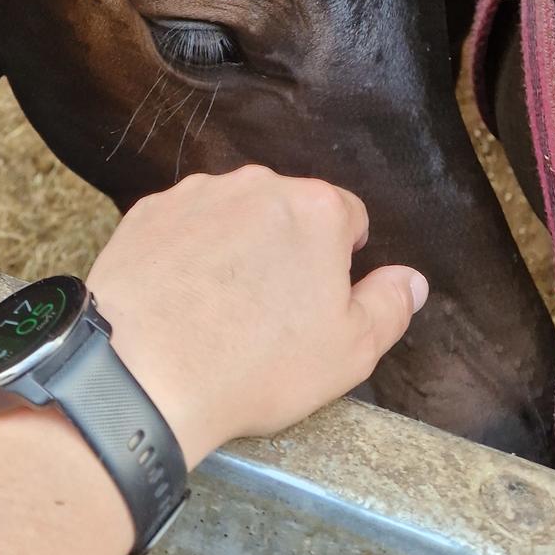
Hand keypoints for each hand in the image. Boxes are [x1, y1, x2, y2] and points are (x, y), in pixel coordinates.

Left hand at [86, 165, 427, 466]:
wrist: (143, 370)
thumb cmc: (256, 364)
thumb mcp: (350, 351)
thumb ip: (390, 306)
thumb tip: (411, 279)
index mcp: (316, 208)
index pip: (349, 216)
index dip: (342, 260)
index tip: (321, 301)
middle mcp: (257, 184)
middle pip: (289, 210)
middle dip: (288, 249)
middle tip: (273, 314)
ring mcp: (197, 193)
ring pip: (235, 214)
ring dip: (237, 246)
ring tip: (221, 309)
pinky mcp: (148, 211)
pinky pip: (185, 225)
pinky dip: (188, 252)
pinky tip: (180, 298)